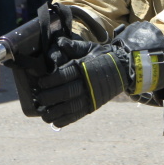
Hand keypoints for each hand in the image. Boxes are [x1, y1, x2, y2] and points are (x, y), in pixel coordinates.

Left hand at [34, 21, 163, 127]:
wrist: (124, 68)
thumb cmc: (103, 56)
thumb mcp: (89, 48)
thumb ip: (73, 47)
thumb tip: (59, 42)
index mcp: (85, 68)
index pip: (64, 76)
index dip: (51, 81)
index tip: (40, 83)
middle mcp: (87, 83)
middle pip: (66, 93)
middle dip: (50, 97)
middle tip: (38, 98)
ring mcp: (91, 96)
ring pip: (71, 107)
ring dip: (55, 112)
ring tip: (43, 114)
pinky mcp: (93, 105)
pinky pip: (78, 115)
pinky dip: (66, 120)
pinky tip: (55, 122)